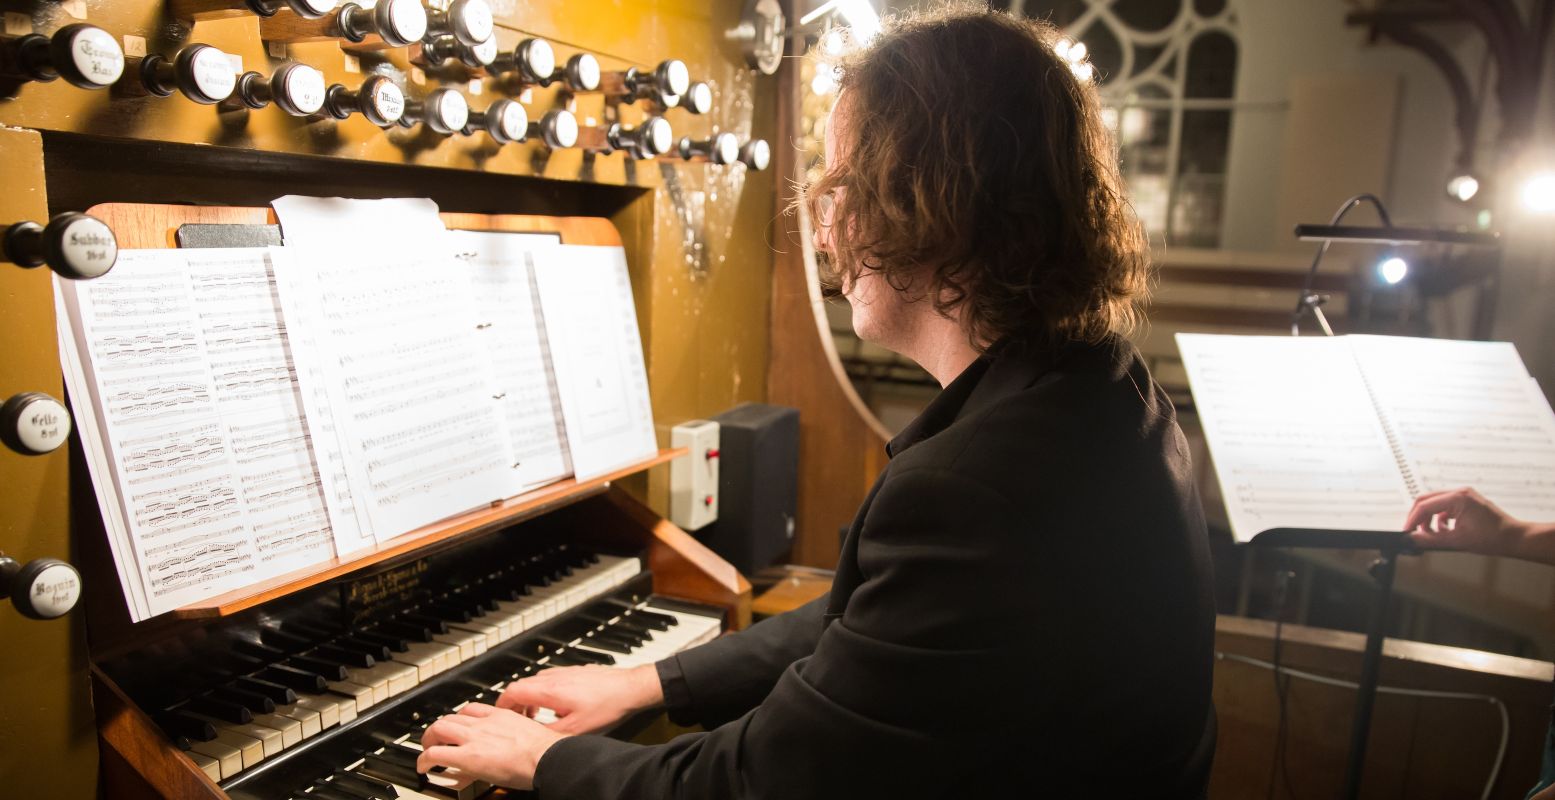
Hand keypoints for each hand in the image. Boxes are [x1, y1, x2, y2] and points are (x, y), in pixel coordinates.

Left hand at [416, 702, 563, 790]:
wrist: (547, 757)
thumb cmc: (547, 751)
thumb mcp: (532, 734)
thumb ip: (521, 736)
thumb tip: (525, 746)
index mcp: (501, 716)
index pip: (473, 709)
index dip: (462, 717)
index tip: (460, 725)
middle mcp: (485, 723)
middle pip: (452, 716)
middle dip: (441, 727)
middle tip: (438, 738)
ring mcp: (474, 738)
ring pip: (439, 728)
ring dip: (429, 740)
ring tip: (427, 750)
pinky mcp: (467, 756)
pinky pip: (435, 754)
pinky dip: (424, 760)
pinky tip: (423, 767)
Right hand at [496, 663, 663, 734]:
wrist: (631, 689)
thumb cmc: (607, 706)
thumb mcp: (574, 730)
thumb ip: (547, 732)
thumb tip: (530, 736)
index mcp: (549, 690)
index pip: (512, 691)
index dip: (501, 704)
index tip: (499, 715)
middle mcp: (554, 677)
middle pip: (522, 685)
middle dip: (515, 703)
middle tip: (519, 719)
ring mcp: (565, 671)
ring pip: (536, 681)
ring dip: (531, 697)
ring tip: (538, 714)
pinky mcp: (575, 671)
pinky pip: (550, 679)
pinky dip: (544, 691)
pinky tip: (557, 705)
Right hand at [1404, 487, 1528, 555]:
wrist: (1514, 539)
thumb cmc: (1493, 538)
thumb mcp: (1457, 540)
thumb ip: (1431, 539)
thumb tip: (1412, 539)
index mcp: (1458, 498)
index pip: (1425, 505)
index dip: (1413, 519)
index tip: (1407, 531)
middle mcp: (1461, 493)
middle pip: (1427, 501)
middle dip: (1418, 517)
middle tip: (1413, 532)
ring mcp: (1465, 496)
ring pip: (1436, 504)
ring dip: (1430, 519)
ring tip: (1430, 535)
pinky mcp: (1468, 502)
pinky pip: (1446, 507)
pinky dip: (1440, 519)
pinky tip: (1443, 531)